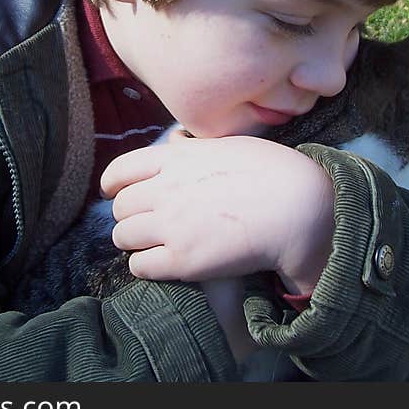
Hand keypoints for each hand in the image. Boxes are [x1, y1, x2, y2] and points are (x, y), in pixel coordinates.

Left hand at [101, 132, 335, 294]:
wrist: (297, 207)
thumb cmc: (272, 172)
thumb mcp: (227, 145)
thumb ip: (194, 148)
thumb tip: (175, 142)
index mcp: (175, 159)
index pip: (121, 169)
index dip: (112, 184)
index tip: (112, 193)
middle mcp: (166, 190)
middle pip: (120, 207)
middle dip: (129, 216)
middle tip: (144, 223)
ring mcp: (171, 226)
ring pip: (123, 237)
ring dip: (134, 242)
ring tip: (152, 246)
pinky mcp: (183, 261)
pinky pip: (140, 266)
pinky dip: (146, 266)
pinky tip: (163, 264)